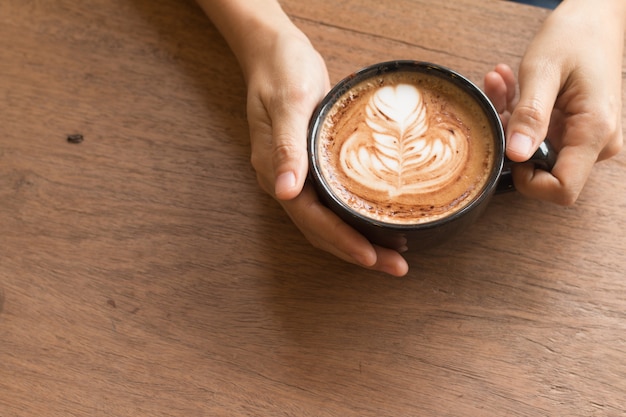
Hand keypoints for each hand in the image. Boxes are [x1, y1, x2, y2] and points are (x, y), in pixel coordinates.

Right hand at [245, 28, 408, 275]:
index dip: (342, 241)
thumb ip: (286, 147)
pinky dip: (355, 218)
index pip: (311, 219)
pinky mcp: (310, 166)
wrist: (273, 51)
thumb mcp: (288, 103)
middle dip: (358, 252)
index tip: (372, 258)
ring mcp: (297, 176)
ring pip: (328, 221)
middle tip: (396, 268)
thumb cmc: (281, 71)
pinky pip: (332, 203)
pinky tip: (378, 221)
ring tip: (393, 255)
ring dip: (359, 241)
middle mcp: (286, 181)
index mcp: (277, 171)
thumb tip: (284, 192)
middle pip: (321, 230)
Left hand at [484, 0, 623, 204]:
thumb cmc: (576, 34)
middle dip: (512, 141)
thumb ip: (531, 114)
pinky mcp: (575, 129)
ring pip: (536, 150)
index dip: (529, 181)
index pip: (562, 189)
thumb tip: (517, 155)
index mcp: (594, 132)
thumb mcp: (544, 70)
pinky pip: (539, 134)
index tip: (508, 152)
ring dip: (512, 121)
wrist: (597, 16)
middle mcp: (596, 142)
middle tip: (497, 101)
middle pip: (544, 170)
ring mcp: (586, 137)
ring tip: (501, 84)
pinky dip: (520, 114)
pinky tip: (508, 84)